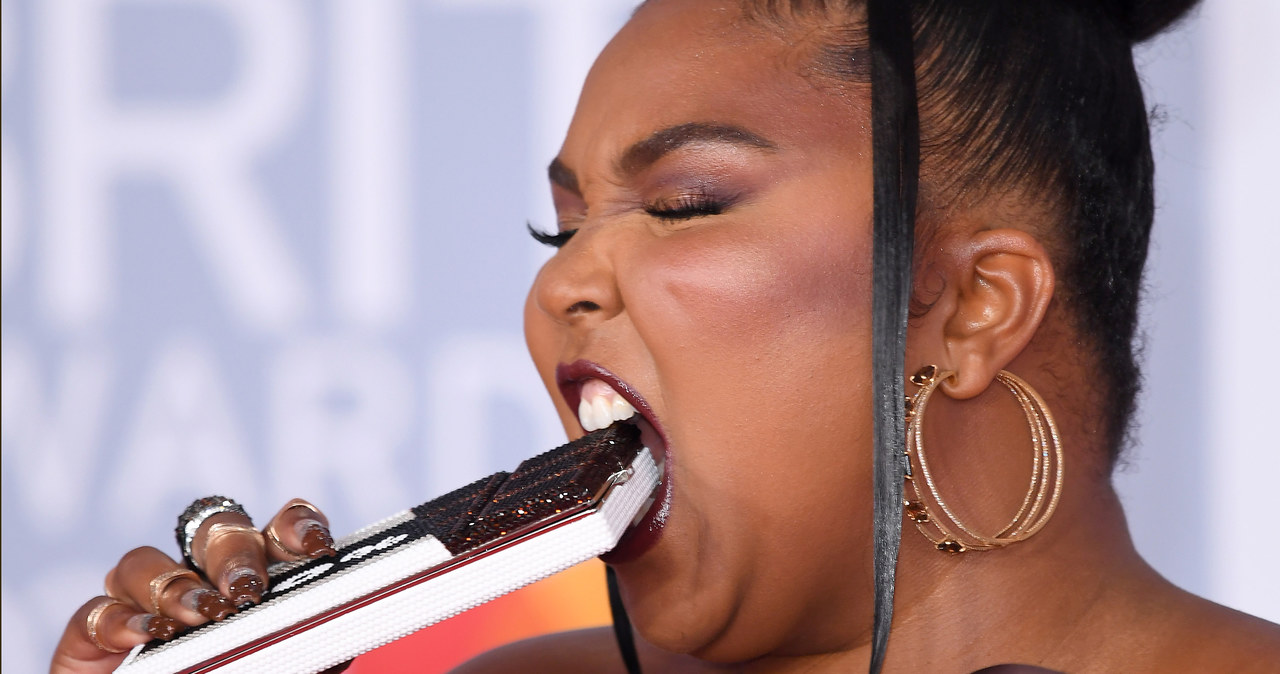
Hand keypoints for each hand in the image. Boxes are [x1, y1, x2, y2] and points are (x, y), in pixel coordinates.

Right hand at [49, 497, 336, 673]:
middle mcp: (200, 579)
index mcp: (256, 580)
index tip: (320, 549)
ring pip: (145, 560)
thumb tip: (325, 635)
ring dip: (174, 585)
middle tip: (247, 591)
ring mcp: (144, 602)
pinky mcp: (93, 633)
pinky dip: (122, 620)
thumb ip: (301, 649)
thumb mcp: (285, 670)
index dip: (299, 527)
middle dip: (233, 555)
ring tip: (198, 617)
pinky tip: (147, 636)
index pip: (280, 531)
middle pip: (215, 532)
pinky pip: (98, 609)